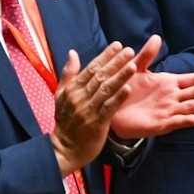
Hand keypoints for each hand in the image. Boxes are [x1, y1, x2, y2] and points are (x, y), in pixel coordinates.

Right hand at [51, 42, 139, 175]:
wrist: (64, 148)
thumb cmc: (65, 120)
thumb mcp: (61, 94)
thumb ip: (68, 73)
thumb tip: (73, 52)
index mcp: (73, 89)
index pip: (91, 68)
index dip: (105, 56)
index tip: (118, 45)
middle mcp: (80, 97)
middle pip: (100, 76)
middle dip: (116, 62)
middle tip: (129, 51)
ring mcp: (89, 110)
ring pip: (106, 90)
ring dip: (120, 77)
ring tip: (133, 65)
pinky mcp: (97, 123)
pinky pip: (109, 108)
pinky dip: (118, 98)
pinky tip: (128, 89)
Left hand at [108, 37, 193, 137]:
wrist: (113, 109)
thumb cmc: (127, 89)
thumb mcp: (137, 69)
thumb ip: (147, 55)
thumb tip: (157, 37)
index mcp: (169, 84)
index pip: (191, 80)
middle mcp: (172, 98)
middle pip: (193, 93)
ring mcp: (168, 111)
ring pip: (188, 108)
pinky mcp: (160, 124)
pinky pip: (174, 122)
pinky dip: (184, 121)